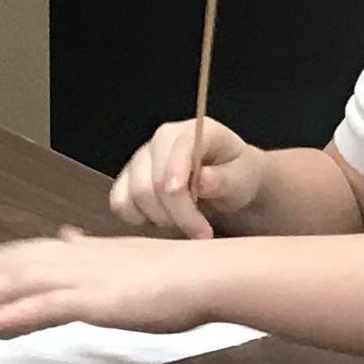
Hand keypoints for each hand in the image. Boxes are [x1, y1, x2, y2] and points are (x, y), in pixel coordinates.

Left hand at [0, 227, 227, 336]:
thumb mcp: (125, 260)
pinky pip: (48, 305)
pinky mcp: (98, 300)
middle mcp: (77, 258)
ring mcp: (86, 278)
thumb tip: (69, 240)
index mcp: (84, 251)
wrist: (210, 274)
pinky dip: (15, 311)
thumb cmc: (177, 274)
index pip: (27, 252)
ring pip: (21, 282)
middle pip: (13, 264)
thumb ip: (93, 254)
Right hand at [109, 116, 266, 238]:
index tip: (187, 202)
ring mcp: (140, 159)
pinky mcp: (127, 180)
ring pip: (134, 196)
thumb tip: (203, 180)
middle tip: (202, 232)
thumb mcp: (243, 178)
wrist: (228, 184)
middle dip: (177, 213)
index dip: (176, 176)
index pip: (175, 150)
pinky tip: (164, 218)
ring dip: (161, 218)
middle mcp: (161, 140)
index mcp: (192, 131)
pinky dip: (140, 218)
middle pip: (151, 181)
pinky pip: (120, 204)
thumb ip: (225, 179)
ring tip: (186, 222)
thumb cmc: (237, 177)